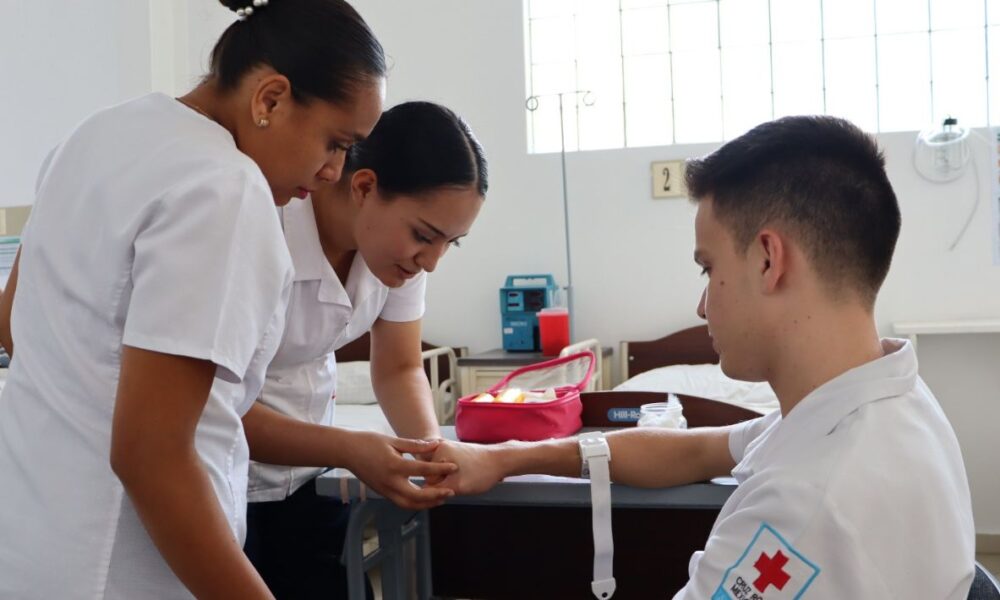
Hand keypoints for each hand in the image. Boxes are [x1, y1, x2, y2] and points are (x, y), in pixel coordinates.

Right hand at [340, 430, 457, 510]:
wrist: (346, 452)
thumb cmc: (369, 442)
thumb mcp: (393, 440)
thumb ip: (415, 445)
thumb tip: (436, 444)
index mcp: (395, 466)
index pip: (423, 470)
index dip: (441, 469)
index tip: (454, 467)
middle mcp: (390, 482)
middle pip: (418, 496)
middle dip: (437, 495)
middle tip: (451, 491)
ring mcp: (385, 490)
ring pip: (410, 504)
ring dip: (427, 504)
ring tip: (441, 498)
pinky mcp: (382, 493)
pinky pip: (402, 502)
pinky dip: (416, 503)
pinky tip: (425, 498)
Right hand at [424, 440, 506, 495]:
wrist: (501, 461)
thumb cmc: (483, 471)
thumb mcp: (457, 486)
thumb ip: (437, 491)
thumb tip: (423, 493)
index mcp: (438, 450)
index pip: (427, 479)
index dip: (440, 487)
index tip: (454, 485)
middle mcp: (440, 446)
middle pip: (433, 475)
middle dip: (444, 482)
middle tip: (461, 480)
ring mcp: (447, 449)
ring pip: (440, 474)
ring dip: (450, 480)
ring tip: (465, 477)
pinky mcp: (454, 453)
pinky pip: (447, 470)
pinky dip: (454, 475)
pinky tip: (466, 475)